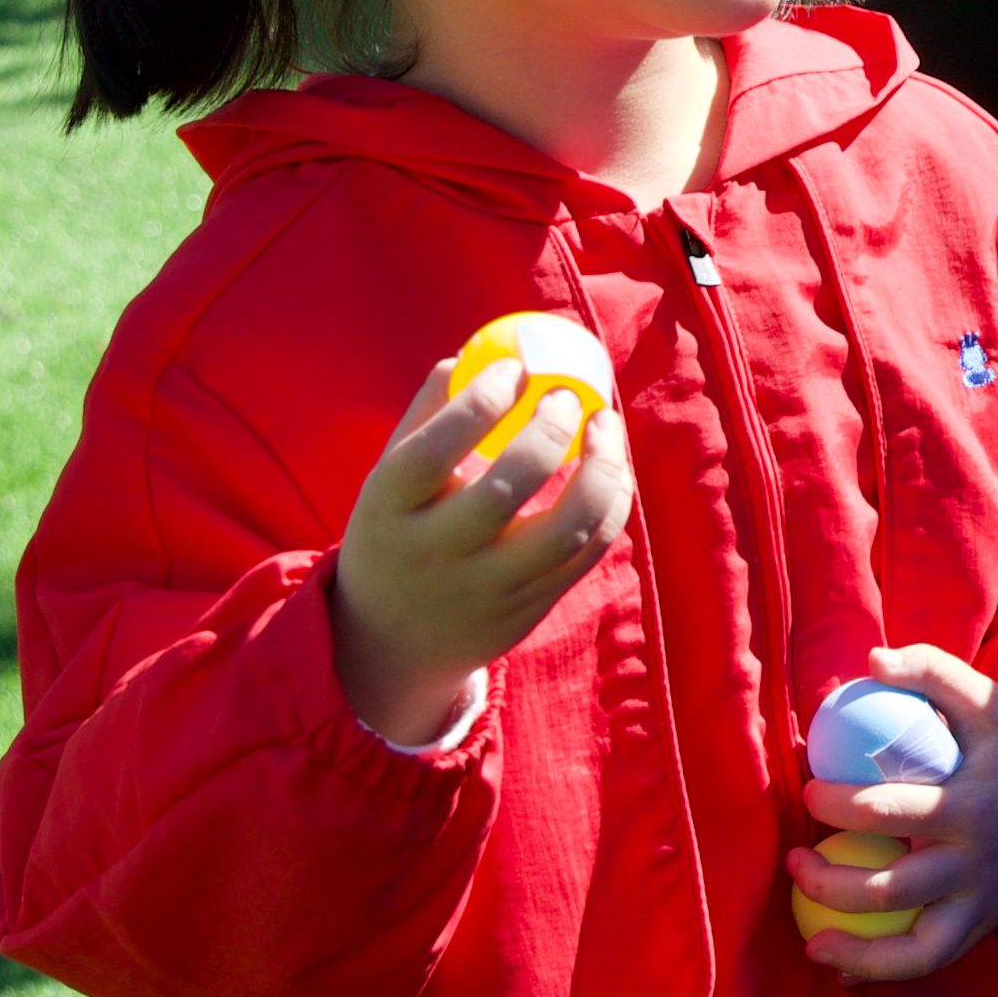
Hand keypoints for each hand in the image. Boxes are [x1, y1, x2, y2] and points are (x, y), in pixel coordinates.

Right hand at [329, 354, 633, 745]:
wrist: (393, 643)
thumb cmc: (397, 533)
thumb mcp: (389, 482)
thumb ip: (425, 419)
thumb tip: (470, 353)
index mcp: (389, 511)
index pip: (432, 452)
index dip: (479, 403)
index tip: (516, 367)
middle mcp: (437, 555)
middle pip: (505, 489)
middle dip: (550, 431)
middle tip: (568, 397)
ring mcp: (487, 590)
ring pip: (566, 529)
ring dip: (601, 470)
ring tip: (604, 426)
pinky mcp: (529, 611)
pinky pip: (587, 553)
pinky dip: (609, 504)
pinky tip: (609, 469)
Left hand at [788, 645, 997, 983]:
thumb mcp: (986, 696)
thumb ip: (931, 670)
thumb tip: (869, 661)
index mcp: (973, 806)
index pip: (892, 812)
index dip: (839, 805)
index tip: (807, 790)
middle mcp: (977, 863)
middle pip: (894, 890)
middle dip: (830, 883)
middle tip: (793, 859)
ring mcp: (984, 901)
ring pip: (919, 950)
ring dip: (859, 954)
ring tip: (813, 944)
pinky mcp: (985, 923)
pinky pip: (933, 959)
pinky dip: (886, 970)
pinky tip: (842, 970)